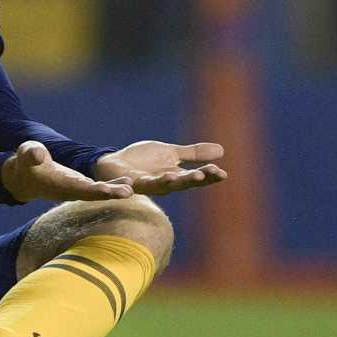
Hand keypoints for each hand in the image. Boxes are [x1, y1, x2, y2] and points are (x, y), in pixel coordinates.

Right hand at [2, 141, 134, 202]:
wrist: (25, 176)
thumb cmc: (26, 163)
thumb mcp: (27, 154)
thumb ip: (32, 154)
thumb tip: (38, 155)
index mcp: (59, 184)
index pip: (80, 188)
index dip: (95, 190)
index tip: (108, 191)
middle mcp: (70, 191)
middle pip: (93, 194)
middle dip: (110, 194)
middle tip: (129, 192)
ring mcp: (76, 190)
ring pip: (99, 192)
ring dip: (114, 191)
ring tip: (131, 188)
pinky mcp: (80, 186)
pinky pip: (99, 188)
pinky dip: (112, 186)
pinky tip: (127, 182)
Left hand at [93, 141, 226, 194]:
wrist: (114, 163)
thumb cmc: (142, 160)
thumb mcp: (170, 153)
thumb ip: (192, 154)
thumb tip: (222, 150)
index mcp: (175, 175)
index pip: (196, 178)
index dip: (208, 176)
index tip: (222, 173)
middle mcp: (162, 183)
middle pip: (181, 183)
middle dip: (193, 179)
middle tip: (205, 174)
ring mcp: (145, 184)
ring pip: (159, 185)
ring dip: (167, 181)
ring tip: (173, 175)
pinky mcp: (128, 182)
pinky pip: (132, 185)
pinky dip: (135, 185)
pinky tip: (135, 184)